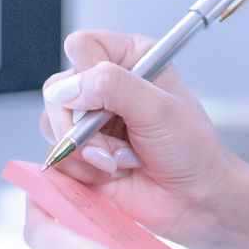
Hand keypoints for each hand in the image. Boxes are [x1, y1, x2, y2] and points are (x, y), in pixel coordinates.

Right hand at [40, 29, 248, 248]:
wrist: (196, 201)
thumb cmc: (191, 150)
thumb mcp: (158, 107)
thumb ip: (111, 86)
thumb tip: (64, 90)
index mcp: (128, 59)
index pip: (81, 47)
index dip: (86, 74)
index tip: (106, 100)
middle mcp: (104, 87)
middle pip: (57, 90)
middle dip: (82, 126)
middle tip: (110, 148)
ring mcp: (89, 122)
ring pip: (52, 125)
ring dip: (87, 151)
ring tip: (121, 162)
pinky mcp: (81, 154)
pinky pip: (57, 157)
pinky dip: (83, 170)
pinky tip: (113, 173)